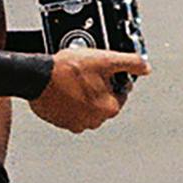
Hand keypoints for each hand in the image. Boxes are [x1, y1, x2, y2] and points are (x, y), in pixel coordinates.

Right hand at [31, 46, 149, 132]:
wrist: (37, 76)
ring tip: (75, 80)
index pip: (121, 92)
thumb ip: (131, 62)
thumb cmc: (68, 69)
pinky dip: (71, 102)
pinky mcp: (60, 122)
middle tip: (88, 73)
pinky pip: (71, 111)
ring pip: (88, 106)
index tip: (104, 71)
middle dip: (99, 87)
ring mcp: (75, 123)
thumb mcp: (106, 59)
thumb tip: (145, 67)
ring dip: (85, 95)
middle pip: (105, 100)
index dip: (115, 78)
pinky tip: (65, 89)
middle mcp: (94, 121)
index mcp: (109, 109)